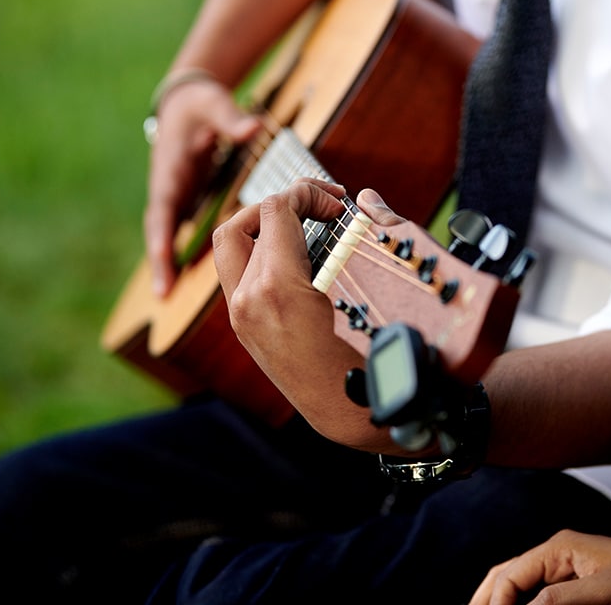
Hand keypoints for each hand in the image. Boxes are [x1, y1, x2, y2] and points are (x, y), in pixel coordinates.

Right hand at [144, 78, 261, 295]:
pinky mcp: (189, 201)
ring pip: (172, 235)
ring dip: (171, 262)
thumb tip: (253, 127)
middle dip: (160, 260)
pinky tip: (195, 276)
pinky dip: (190, 251)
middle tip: (163, 292)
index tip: (162, 258)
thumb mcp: (212, 106)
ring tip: (169, 295)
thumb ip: (231, 120)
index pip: (163, 208)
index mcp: (171, 172)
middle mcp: (169, 190)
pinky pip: (189, 230)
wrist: (186, 102)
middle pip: (161, 230)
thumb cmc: (199, 105)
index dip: (162, 236)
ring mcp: (177, 198)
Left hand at [212, 179, 406, 447]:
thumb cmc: (372, 360)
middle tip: (319, 209)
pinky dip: (262, 255)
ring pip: (232, 249)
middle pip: (242, 223)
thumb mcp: (377, 292)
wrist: (350, 416)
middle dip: (280, 205)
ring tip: (305, 227)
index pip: (275, 209)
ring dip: (265, 229)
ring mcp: (241, 317)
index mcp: (277, 289)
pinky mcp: (244, 329)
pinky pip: (239, 275)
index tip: (338, 205)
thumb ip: (375, 235)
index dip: (308, 193)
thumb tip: (367, 200)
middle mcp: (248, 301)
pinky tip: (299, 259)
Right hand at [469, 530, 610, 604]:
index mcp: (559, 548)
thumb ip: (557, 601)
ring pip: (520, 588)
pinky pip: (541, 598)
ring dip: (502, 603)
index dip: (493, 604)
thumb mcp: (604, 593)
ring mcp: (569, 572)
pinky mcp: (582, 589)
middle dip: (486, 600)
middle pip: (506, 577)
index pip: (509, 576)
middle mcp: (559, 556)